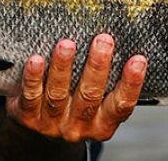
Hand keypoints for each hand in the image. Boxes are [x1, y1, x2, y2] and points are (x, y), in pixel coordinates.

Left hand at [6, 34, 146, 142]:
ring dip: (63, 67)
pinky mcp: (28, 118)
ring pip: (58, 94)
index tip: (138, 59)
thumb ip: (106, 80)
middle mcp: (79, 126)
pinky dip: (34, 78)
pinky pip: (31, 96)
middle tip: (103, 40)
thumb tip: (124, 39)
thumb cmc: (73, 103)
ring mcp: (52, 124)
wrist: (36, 130)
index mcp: (102, 124)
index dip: (131, 84)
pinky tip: (36, 60)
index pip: (121, 105)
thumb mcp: (96, 100)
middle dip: (97, 67)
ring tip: (67, 44)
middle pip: (90, 96)